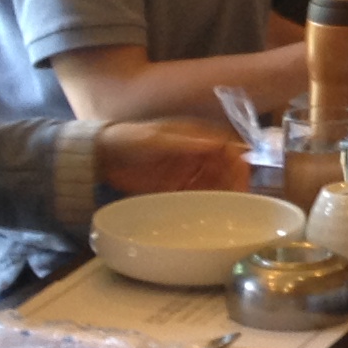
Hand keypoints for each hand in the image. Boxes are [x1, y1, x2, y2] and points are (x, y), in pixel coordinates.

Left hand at [94, 118, 248, 195]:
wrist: (102, 156)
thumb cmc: (129, 139)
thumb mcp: (156, 138)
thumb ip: (184, 142)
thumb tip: (214, 144)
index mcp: (194, 136)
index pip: (225, 144)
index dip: (238, 156)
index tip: (245, 170)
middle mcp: (195, 154)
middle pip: (224, 166)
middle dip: (235, 178)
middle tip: (243, 194)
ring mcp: (186, 172)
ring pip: (215, 183)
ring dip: (225, 192)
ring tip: (233, 206)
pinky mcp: (176, 189)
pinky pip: (198, 196)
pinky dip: (208, 203)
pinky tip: (214, 212)